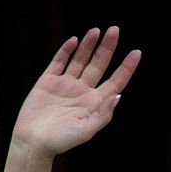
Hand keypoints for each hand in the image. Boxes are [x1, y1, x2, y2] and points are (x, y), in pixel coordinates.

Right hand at [12, 26, 140, 158]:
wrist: (33, 142)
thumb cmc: (61, 141)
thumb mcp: (86, 131)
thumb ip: (103, 114)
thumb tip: (118, 96)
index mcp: (96, 102)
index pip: (116, 81)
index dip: (126, 67)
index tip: (137, 52)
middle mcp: (83, 91)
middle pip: (99, 64)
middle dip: (108, 48)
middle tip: (115, 30)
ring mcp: (66, 84)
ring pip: (81, 60)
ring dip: (88, 45)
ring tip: (97, 31)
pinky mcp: (48, 81)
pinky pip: (59, 62)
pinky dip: (66, 51)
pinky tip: (74, 41)